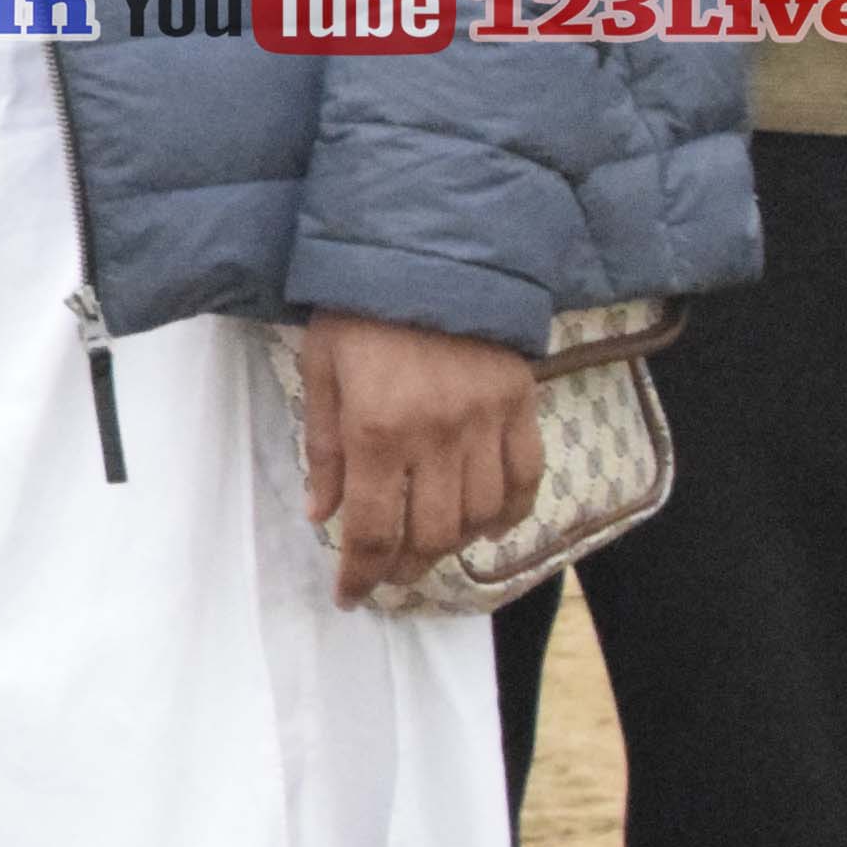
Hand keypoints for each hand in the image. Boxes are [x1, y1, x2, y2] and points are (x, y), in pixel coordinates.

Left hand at [299, 309, 540, 604]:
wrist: (429, 250)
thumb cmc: (359, 309)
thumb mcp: (320, 370)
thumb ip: (324, 447)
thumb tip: (322, 514)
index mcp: (379, 429)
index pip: (373, 527)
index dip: (360, 573)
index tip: (349, 596)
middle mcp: (438, 436)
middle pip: (431, 533)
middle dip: (404, 567)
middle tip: (385, 576)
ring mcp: (486, 424)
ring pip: (480, 516)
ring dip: (452, 546)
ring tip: (426, 552)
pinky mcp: (521, 407)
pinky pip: (525, 479)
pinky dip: (509, 513)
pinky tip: (486, 526)